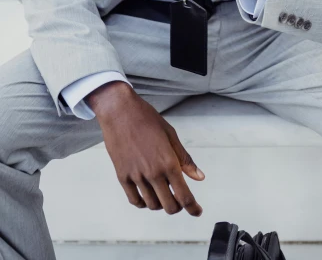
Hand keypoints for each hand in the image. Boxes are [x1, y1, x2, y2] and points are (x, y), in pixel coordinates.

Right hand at [88, 83, 204, 215]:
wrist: (120, 112)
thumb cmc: (147, 119)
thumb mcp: (171, 135)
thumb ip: (185, 159)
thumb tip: (199, 177)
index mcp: (168, 162)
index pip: (184, 196)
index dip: (193, 208)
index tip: (198, 212)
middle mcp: (153, 173)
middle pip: (169, 206)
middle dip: (178, 207)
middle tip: (181, 200)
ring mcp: (136, 176)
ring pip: (152, 205)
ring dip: (161, 204)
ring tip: (165, 194)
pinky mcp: (122, 176)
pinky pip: (134, 200)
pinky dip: (144, 203)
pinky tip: (148, 195)